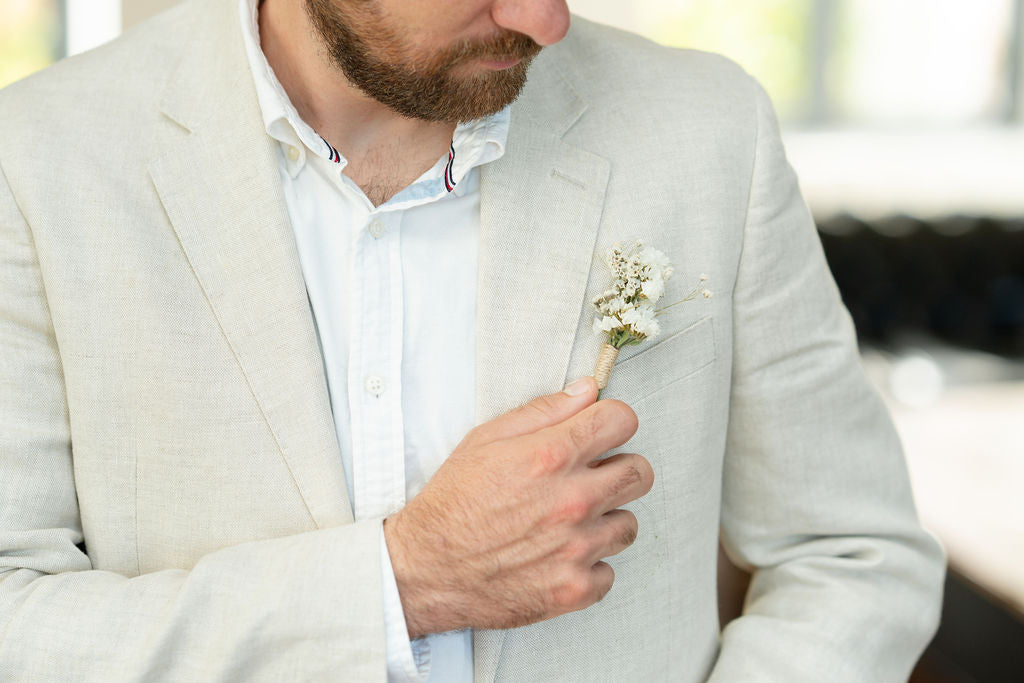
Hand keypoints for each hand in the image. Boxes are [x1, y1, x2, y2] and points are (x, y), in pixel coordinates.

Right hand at [383, 376, 650, 636]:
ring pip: (628, 524)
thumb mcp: (486, 439)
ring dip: (604, 520)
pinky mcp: (574, 589)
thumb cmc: (452, 503)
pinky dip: (589, 566)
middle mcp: (573, 501)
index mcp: (552, 456)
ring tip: (569, 522)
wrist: (425, 569)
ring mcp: (577, 548)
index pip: (622, 421)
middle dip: (619, 468)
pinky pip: (610, 572)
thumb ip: (544, 411)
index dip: (611, 423)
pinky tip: (560, 556)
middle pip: (640, 472)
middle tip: (591, 476)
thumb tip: (587, 391)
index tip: (599, 433)